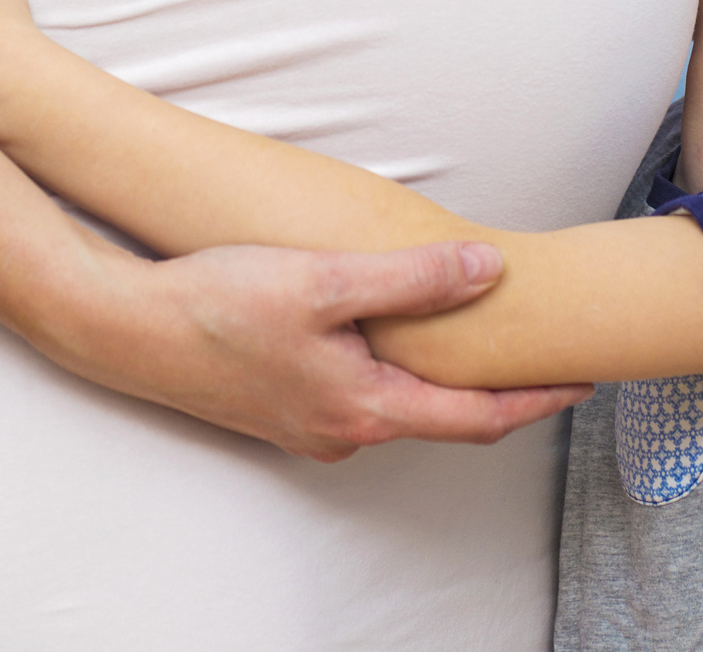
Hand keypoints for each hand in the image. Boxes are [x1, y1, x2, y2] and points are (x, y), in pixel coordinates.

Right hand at [109, 240, 592, 461]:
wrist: (120, 327)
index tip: (582, 381)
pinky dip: (392, 370)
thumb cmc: (216, 303)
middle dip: (495, 390)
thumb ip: (411, 278)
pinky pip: (358, 394)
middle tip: (540, 353)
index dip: (537, 399)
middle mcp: (341, 432)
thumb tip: (487, 270)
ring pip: (396, 404)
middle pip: (442, 418)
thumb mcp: (325, 280)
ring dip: (439, 377)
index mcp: (364, 409)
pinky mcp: (279, 408)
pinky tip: (389, 333)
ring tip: (475, 336)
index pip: (479, 418)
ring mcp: (307, 426)